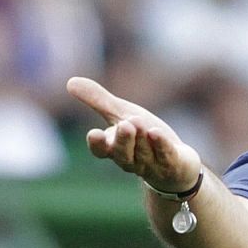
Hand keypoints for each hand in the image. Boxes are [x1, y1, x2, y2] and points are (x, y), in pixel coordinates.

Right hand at [67, 76, 202, 192]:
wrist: (177, 165)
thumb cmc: (144, 138)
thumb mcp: (121, 115)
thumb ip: (99, 102)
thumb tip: (70, 82)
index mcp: (114, 149)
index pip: (101, 150)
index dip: (97, 144)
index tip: (94, 134)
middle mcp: (131, 160)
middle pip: (123, 154)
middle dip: (122, 140)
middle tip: (124, 125)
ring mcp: (152, 165)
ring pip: (144, 154)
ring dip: (141, 139)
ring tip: (137, 120)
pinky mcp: (173, 165)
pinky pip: (166, 157)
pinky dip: (161, 146)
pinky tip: (157, 132)